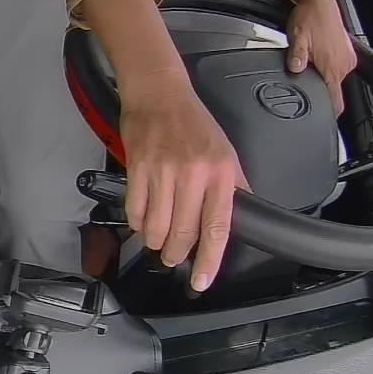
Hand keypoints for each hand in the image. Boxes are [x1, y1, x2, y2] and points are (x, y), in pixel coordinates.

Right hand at [120, 69, 249, 293]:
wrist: (158, 93)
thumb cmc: (193, 122)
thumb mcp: (225, 151)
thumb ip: (232, 186)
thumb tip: (236, 219)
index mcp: (220, 172)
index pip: (217, 226)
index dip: (209, 260)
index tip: (201, 281)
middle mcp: (193, 174)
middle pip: (183, 233)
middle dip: (176, 254)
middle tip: (174, 258)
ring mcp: (162, 171)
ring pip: (156, 227)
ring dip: (156, 241)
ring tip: (159, 240)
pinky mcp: (137, 168)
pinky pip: (136, 210)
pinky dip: (139, 223)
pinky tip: (144, 220)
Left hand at [281, 0, 356, 113]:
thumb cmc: (307, 15)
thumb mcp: (297, 37)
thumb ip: (296, 57)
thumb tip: (295, 71)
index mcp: (333, 67)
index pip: (336, 102)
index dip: (327, 113)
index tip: (318, 119)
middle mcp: (343, 65)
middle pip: (334, 92)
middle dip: (320, 93)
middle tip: (303, 90)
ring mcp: (346, 58)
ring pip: (334, 79)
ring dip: (322, 79)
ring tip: (307, 71)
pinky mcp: (345, 52)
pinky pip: (336, 68)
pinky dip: (326, 68)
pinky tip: (315, 60)